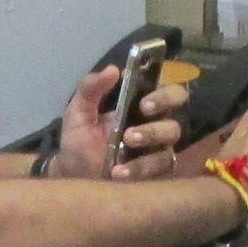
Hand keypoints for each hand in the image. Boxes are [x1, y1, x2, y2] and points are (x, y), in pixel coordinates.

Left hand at [49, 64, 191, 180]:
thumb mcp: (78, 111)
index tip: (143, 103)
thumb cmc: (79, 141)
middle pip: (175, 119)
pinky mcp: (154, 174)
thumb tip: (113, 70)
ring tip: (125, 143)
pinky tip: (118, 171)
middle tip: (136, 122)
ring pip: (169, 143)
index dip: (164, 95)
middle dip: (159, 118)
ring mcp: (157, 151)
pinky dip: (138, 169)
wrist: (71, 176)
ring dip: (148, 140)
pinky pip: (158, 170)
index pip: (169, 93)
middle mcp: (155, 126)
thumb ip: (91, 88)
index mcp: (142, 106)